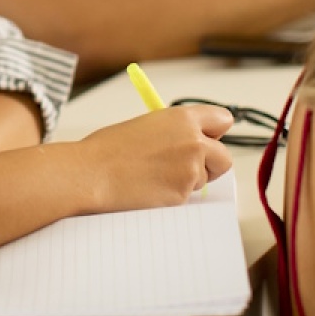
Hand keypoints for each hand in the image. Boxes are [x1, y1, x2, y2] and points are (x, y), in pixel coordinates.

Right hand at [74, 104, 235, 212]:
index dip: (214, 132)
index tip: (208, 138)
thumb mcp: (146, 125)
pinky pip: (186, 197)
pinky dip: (172, 195)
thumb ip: (174, 131)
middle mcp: (193, 142)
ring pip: (203, 179)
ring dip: (187, 180)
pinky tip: (149, 189)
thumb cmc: (108, 149)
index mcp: (182, 118)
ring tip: (153, 176)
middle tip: (187, 166)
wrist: (91, 174)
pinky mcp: (182, 196)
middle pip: (223, 157)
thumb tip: (189, 142)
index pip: (222, 120)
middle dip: (210, 163)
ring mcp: (190, 171)